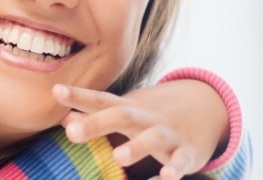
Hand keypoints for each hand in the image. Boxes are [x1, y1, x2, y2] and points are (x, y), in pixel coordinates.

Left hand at [52, 81, 228, 179]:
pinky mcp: (189, 152)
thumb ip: (95, 116)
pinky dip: (175, 169)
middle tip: (72, 132)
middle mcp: (147, 118)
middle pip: (122, 116)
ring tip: (118, 157)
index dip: (78, 96)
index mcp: (129, 109)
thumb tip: (64, 119)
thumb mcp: (125, 113)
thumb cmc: (151, 117)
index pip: (100, 99)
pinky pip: (183, 161)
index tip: (55, 91)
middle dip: (97, 123)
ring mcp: (169, 134)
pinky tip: (166, 178)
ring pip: (153, 138)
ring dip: (137, 147)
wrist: (207, 108)